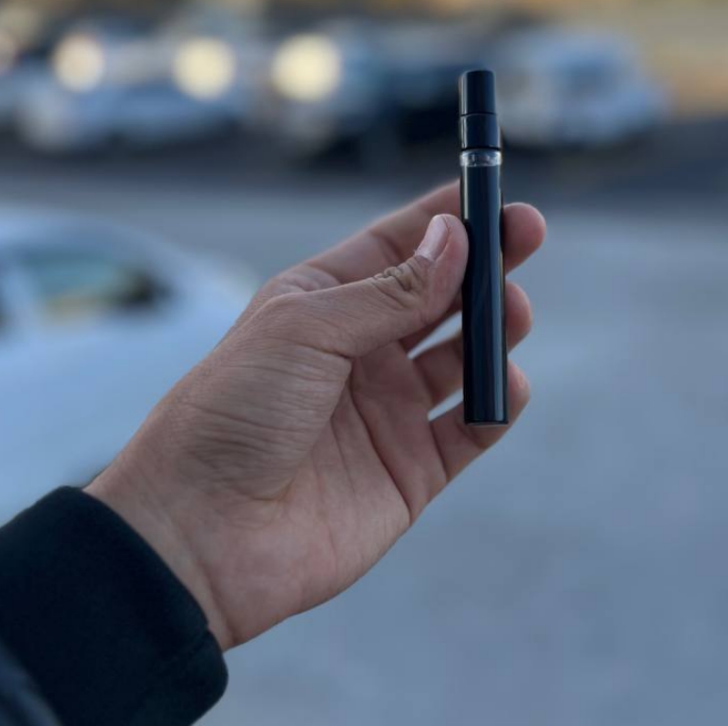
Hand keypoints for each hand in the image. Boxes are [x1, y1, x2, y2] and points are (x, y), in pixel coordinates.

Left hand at [87, 184, 545, 649]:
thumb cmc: (233, 412)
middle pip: (439, 296)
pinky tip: (505, 382)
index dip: (446, 219)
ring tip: (513, 310)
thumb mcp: (306, 329)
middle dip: (485, 265)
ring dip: (494, 328)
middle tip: (527, 236)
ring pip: (462, 356)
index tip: (493, 193)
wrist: (200, 534)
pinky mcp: (410, 470)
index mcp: (324, 305)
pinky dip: (497, 403)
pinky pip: (470, 427)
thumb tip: (454, 239)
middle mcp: (360, 353)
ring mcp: (387, 411)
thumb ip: (390, 291)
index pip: (397, 247)